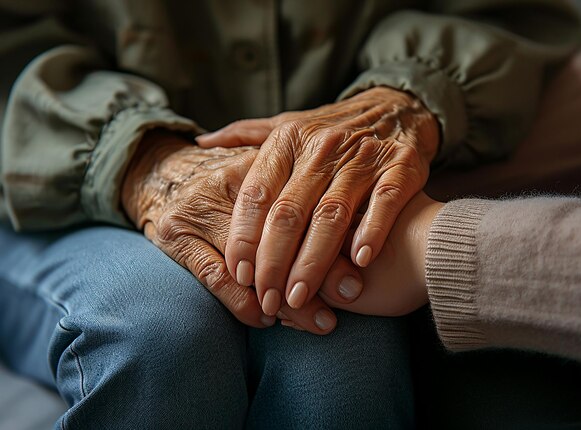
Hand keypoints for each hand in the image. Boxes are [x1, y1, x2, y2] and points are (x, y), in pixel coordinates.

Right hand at [121, 130, 342, 333]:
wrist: (162, 173)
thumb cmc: (231, 182)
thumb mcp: (267, 172)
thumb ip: (304, 192)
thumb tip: (359, 233)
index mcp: (263, 157)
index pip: (306, 203)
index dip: (335, 237)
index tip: (360, 268)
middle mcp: (232, 177)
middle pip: (283, 232)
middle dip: (320, 272)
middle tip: (349, 300)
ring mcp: (200, 205)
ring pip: (253, 260)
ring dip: (288, 300)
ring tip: (318, 321)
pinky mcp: (175, 232)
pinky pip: (214, 275)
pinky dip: (242, 302)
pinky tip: (264, 318)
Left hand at [196, 86, 439, 316]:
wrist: (398, 106)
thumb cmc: (333, 127)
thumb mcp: (288, 124)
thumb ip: (245, 136)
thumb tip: (200, 142)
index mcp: (289, 139)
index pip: (257, 194)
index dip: (245, 237)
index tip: (239, 274)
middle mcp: (322, 146)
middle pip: (289, 212)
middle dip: (273, 262)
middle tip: (266, 299)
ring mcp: (363, 156)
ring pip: (331, 215)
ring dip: (313, 261)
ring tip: (298, 298)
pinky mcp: (401, 165)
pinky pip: (383, 201)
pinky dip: (371, 231)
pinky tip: (359, 262)